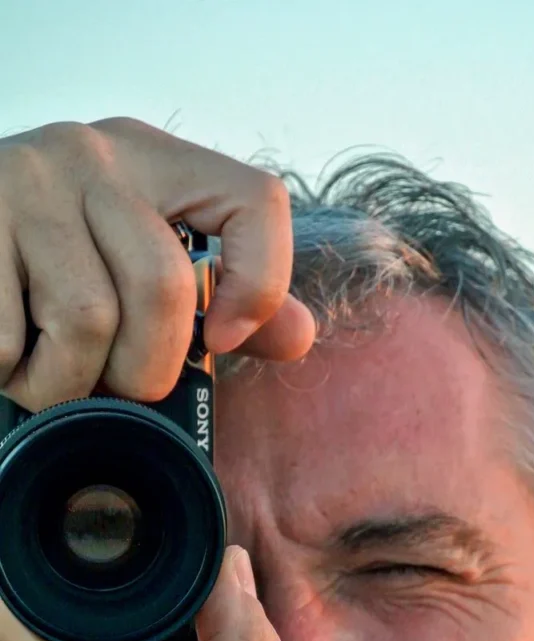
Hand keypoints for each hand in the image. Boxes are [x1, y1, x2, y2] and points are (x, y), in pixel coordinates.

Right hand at [0, 117, 314, 411]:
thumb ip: (228, 293)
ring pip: (86, 321)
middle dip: (146, 369)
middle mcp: (92, 157)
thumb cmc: (62, 255)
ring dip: (70, 382)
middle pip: (163, 287)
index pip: (257, 201)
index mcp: (156, 160)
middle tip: (117, 384)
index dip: (262, 285)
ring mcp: (25, 185)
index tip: (223, 341)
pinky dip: (15, 373)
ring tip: (52, 372)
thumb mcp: (145, 251)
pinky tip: (12, 353)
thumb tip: (298, 336)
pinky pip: (9, 341)